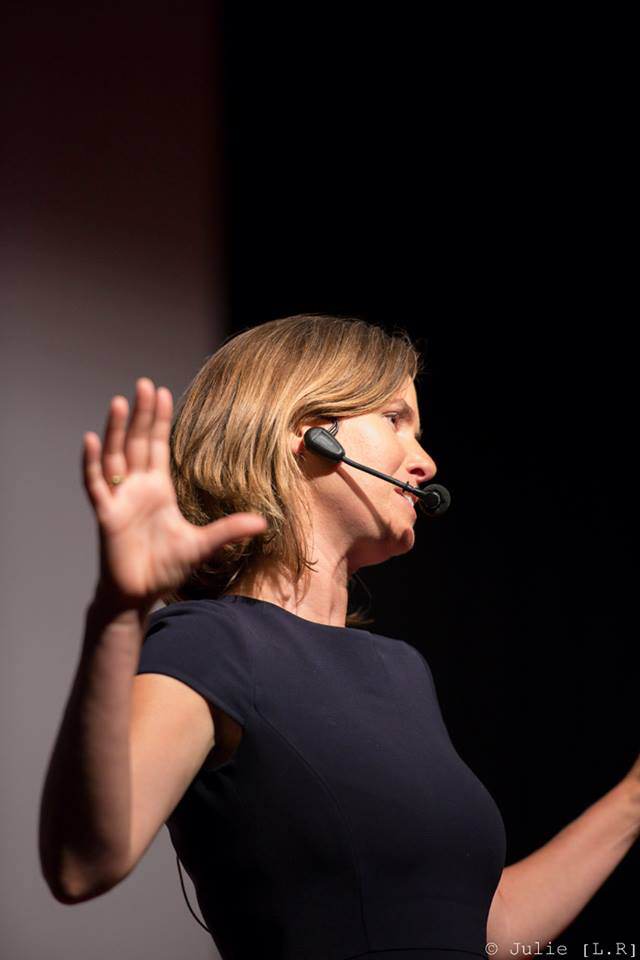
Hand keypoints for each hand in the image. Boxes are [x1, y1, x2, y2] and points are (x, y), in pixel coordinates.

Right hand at [82, 377, 266, 611]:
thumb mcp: (202, 544)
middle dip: (142, 414)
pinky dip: (92, 463)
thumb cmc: (165, 568)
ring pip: (115, 456)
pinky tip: (92, 440)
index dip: (159, 420)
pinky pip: (96, 484)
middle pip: (137, 443)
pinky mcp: (105, 515)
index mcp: (158, 489)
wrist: (139, 594)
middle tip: (144, 383)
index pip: (158, 446)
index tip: (162, 391)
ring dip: (116, 430)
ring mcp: (119, 499)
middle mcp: (137, 488)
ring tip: (120, 403)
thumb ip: (228, 530)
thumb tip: (263, 522)